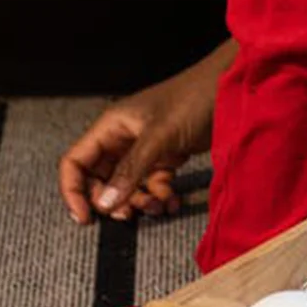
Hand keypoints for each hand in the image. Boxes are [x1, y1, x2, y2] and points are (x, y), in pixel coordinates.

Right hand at [57, 39, 228, 223]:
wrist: (232, 87)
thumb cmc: (193, 99)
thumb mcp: (160, 135)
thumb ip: (131, 170)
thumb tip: (104, 204)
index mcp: (112, 126)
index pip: (75, 162)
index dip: (73, 192)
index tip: (86, 219)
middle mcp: (123, 137)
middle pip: (99, 180)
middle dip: (112, 202)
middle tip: (129, 214)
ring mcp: (145, 147)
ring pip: (127, 186)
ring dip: (139, 202)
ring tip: (159, 206)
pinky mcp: (166, 156)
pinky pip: (152, 185)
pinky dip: (159, 197)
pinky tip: (173, 201)